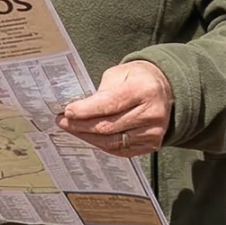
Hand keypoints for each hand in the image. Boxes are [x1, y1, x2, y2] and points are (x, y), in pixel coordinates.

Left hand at [57, 60, 172, 157]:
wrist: (163, 90)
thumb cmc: (136, 80)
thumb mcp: (118, 74)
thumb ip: (100, 92)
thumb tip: (75, 109)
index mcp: (144, 90)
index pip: (110, 104)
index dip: (85, 110)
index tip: (67, 112)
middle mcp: (152, 113)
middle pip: (109, 126)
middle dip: (81, 125)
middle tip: (62, 122)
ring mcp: (153, 132)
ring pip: (112, 141)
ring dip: (87, 137)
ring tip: (71, 130)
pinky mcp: (151, 145)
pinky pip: (120, 150)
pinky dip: (100, 145)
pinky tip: (88, 137)